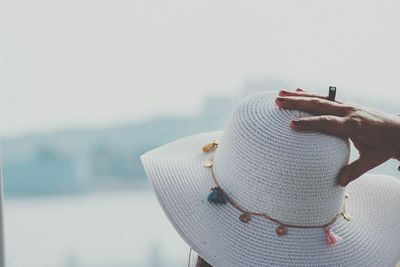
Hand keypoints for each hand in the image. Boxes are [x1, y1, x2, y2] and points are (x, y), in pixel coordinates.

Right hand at [275, 88, 399, 186]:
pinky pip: (324, 98)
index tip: (291, 124)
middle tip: (278, 102)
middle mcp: (348, 112)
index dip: (309, 124)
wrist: (399, 129)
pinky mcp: (345, 104)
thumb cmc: (384, 147)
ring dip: (298, 96)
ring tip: (280, 94)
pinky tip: (296, 90)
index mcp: (354, 126)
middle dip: (297, 103)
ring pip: (319, 99)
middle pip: (319, 105)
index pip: (328, 124)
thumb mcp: (372, 160)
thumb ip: (355, 170)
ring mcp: (346, 105)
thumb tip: (339, 182)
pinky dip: (309, 94)